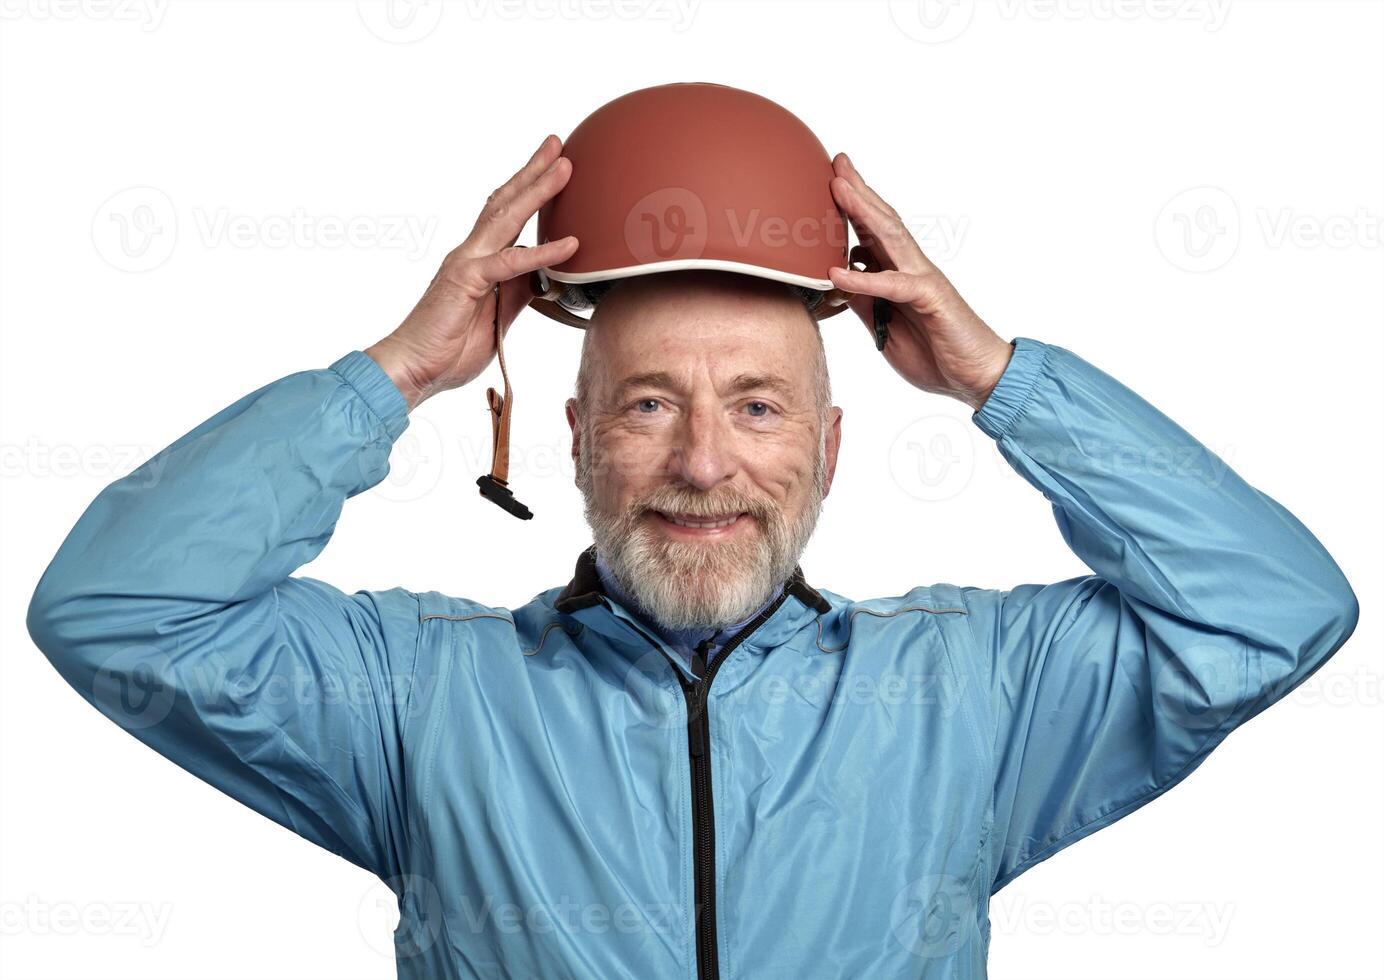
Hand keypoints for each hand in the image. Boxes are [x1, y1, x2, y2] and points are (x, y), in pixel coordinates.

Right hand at [366, 135, 578, 410]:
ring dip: (537, 190)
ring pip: (506, 218)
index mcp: (477, 261)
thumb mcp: (497, 318)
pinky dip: (542, 253)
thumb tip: (543, 278)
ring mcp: (467, 263)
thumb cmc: (448, 348)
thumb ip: (517, 293)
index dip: (528, 189)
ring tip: (564, 166)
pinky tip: (570, 244)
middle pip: (505, 203)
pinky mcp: (467, 282)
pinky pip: (510, 264)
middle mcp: (470, 254)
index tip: (551, 166)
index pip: (506, 216)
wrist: (413, 368)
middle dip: (533, 171)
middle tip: (558, 144)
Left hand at [826, 152, 1011, 411]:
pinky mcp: (931, 299)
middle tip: (836, 162)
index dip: (852, 205)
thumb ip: (864, 301)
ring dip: (863, 211)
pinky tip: (838, 272)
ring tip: (838, 189)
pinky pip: (894, 285)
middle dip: (858, 191)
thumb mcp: (884, 327)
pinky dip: (865, 279)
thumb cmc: (934, 350)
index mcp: (900, 272)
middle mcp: (912, 268)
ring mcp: (923, 279)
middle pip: (882, 222)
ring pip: (890, 238)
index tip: (831, 179)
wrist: (976, 375)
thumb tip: (837, 282)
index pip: (873, 232)